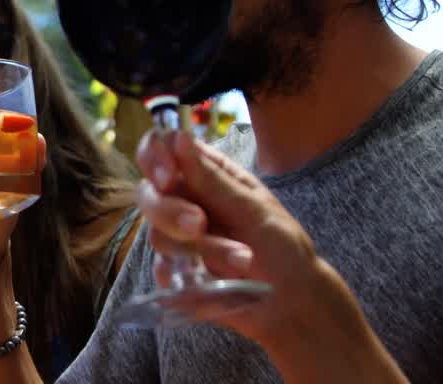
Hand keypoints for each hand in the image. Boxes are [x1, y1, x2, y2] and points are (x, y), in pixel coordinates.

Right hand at [134, 128, 338, 343]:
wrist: (294, 303)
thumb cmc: (282, 246)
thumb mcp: (253, 209)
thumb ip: (211, 179)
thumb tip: (179, 138)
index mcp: (205, 173)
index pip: (161, 148)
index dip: (155, 157)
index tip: (169, 178)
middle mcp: (186, 200)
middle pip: (148, 193)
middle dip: (169, 211)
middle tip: (198, 226)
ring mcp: (178, 236)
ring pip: (157, 234)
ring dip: (198, 249)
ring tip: (241, 261)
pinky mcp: (175, 271)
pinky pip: (161, 270)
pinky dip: (187, 276)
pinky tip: (215, 281)